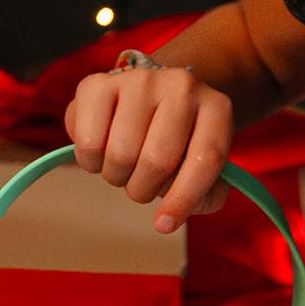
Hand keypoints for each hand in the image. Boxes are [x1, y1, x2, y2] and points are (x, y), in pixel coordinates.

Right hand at [64, 65, 232, 232]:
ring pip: (120, 154)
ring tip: (125, 168)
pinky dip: (90, 162)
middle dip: (145, 190)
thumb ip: (205, 195)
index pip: (205, 159)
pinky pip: (88, 142)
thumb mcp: (205, 165)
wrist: (155, 96)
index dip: (184, 198)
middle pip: (157, 160)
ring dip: (118, 178)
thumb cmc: (182, 141)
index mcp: (216, 108)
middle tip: (143, 187)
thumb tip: (171, 217)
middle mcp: (180, 85)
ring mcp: (138, 80)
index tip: (165, 225)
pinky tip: (102, 153)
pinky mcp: (98, 82)